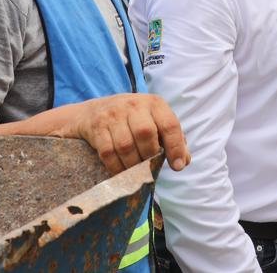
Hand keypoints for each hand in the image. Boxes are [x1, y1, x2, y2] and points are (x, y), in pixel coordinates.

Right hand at [61, 94, 189, 174]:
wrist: (92, 112)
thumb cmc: (132, 120)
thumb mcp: (154, 121)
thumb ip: (172, 139)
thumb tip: (183, 161)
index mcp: (154, 103)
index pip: (169, 124)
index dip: (176, 147)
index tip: (177, 167)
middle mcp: (134, 104)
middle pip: (145, 133)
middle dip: (149, 156)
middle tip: (149, 168)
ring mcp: (113, 114)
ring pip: (126, 145)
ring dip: (132, 165)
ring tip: (135, 172)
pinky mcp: (97, 126)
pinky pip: (108, 152)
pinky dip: (116, 167)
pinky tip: (121, 171)